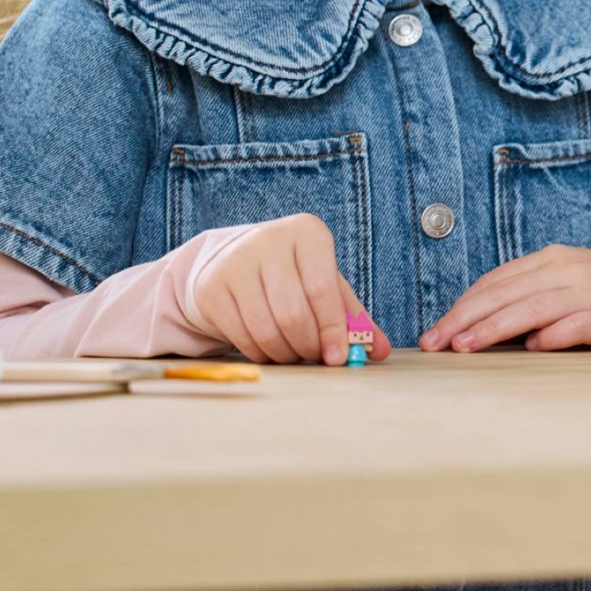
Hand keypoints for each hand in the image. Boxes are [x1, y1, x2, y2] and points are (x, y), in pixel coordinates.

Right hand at [193, 213, 389, 366]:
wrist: (237, 260)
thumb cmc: (295, 275)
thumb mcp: (327, 285)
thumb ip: (353, 317)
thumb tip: (378, 351)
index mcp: (306, 233)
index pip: (323, 288)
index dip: (333, 328)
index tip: (338, 357)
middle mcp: (268, 240)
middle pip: (293, 313)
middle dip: (308, 346)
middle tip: (315, 357)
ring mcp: (235, 263)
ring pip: (266, 329)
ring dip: (285, 354)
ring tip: (295, 354)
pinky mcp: (211, 288)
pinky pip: (241, 336)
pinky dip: (261, 354)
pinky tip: (271, 351)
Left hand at [420, 246, 590, 352]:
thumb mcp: (560, 279)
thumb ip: (525, 294)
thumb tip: (476, 321)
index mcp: (549, 259)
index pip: (495, 282)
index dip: (462, 306)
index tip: (436, 329)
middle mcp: (565, 271)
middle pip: (504, 294)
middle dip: (464, 319)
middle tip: (436, 342)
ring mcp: (586, 292)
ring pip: (530, 309)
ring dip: (493, 328)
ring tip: (465, 347)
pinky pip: (571, 326)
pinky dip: (549, 337)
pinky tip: (529, 349)